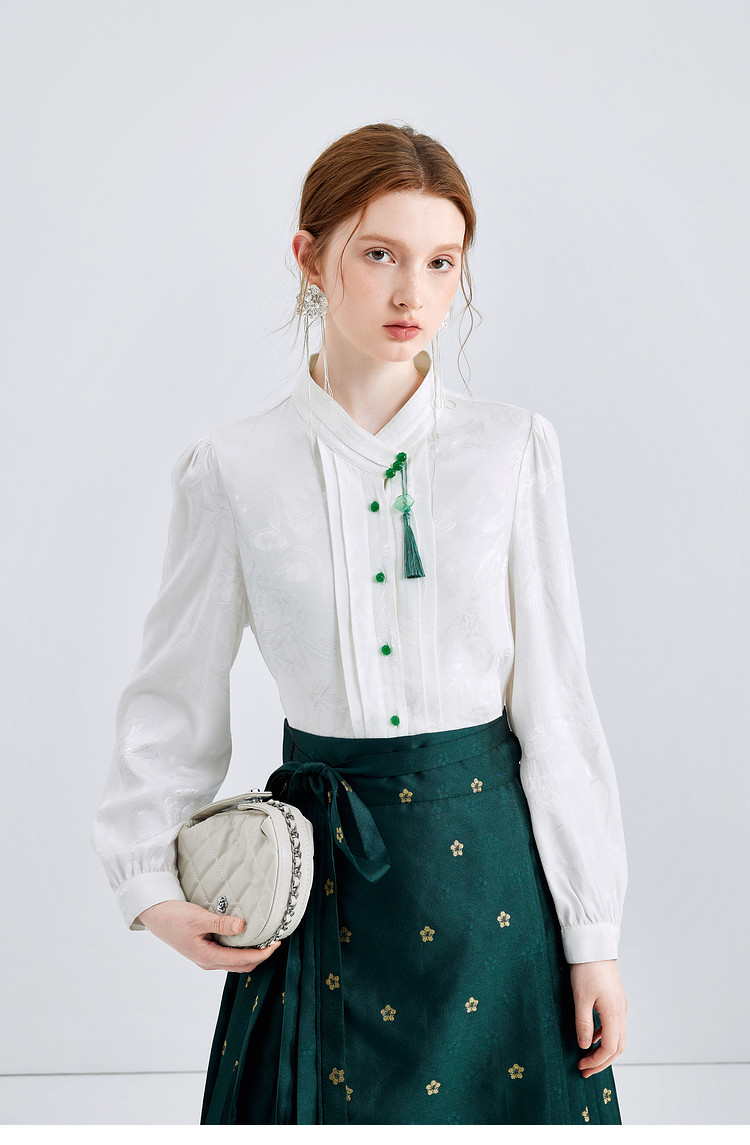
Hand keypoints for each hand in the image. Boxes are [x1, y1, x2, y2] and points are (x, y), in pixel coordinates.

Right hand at [136, 900, 282, 972]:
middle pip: (242, 966)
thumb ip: (220, 923)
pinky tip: (246, 938)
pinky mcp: (204, 951)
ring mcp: (206, 958)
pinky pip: (228, 955)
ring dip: (251, 954)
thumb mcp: (198, 918)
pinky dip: (241, 950)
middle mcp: (208, 962)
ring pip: (235, 962)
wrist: (155, 916)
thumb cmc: (174, 917)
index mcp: (208, 957)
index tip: (277, 944)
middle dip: (260, 957)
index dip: (262, 954)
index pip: (243, 960)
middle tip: (276, 942)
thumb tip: (242, 926)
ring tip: (265, 940)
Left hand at [569, 959, 626, 1077]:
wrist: (594, 946)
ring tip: (587, 1058)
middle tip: (585, 1070)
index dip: (596, 1061)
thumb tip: (585, 1046)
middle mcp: (621, 1012)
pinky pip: (614, 1026)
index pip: (610, 1048)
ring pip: (618, 1037)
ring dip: (604, 1051)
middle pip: (617, 1047)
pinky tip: (591, 1037)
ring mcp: (620, 1006)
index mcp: (614, 1013)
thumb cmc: (586, 969)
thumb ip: (583, 1024)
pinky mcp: (616, 1001)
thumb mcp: (580, 998)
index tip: (582, 1066)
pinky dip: (604, 1037)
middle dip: (602, 1062)